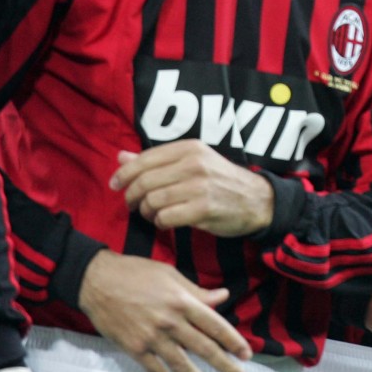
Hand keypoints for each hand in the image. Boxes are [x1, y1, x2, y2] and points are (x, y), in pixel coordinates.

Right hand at [79, 249, 250, 371]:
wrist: (98, 282)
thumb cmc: (137, 273)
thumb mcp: (171, 275)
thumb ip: (197, 291)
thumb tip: (223, 296)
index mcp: (183, 301)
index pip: (215, 325)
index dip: (233, 341)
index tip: (246, 353)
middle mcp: (171, 322)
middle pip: (203, 347)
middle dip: (224, 364)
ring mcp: (152, 338)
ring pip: (181, 364)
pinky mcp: (134, 349)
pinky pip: (155, 370)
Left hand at [110, 141, 272, 236]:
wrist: (256, 200)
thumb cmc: (221, 180)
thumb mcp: (193, 162)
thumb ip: (156, 160)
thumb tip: (120, 156)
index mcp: (190, 148)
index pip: (145, 159)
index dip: (124, 173)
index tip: (115, 185)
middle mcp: (194, 164)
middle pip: (144, 181)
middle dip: (132, 196)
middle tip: (132, 204)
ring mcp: (199, 187)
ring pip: (152, 201)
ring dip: (146, 211)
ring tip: (152, 213)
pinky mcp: (202, 209)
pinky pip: (165, 218)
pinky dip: (160, 222)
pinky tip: (165, 221)